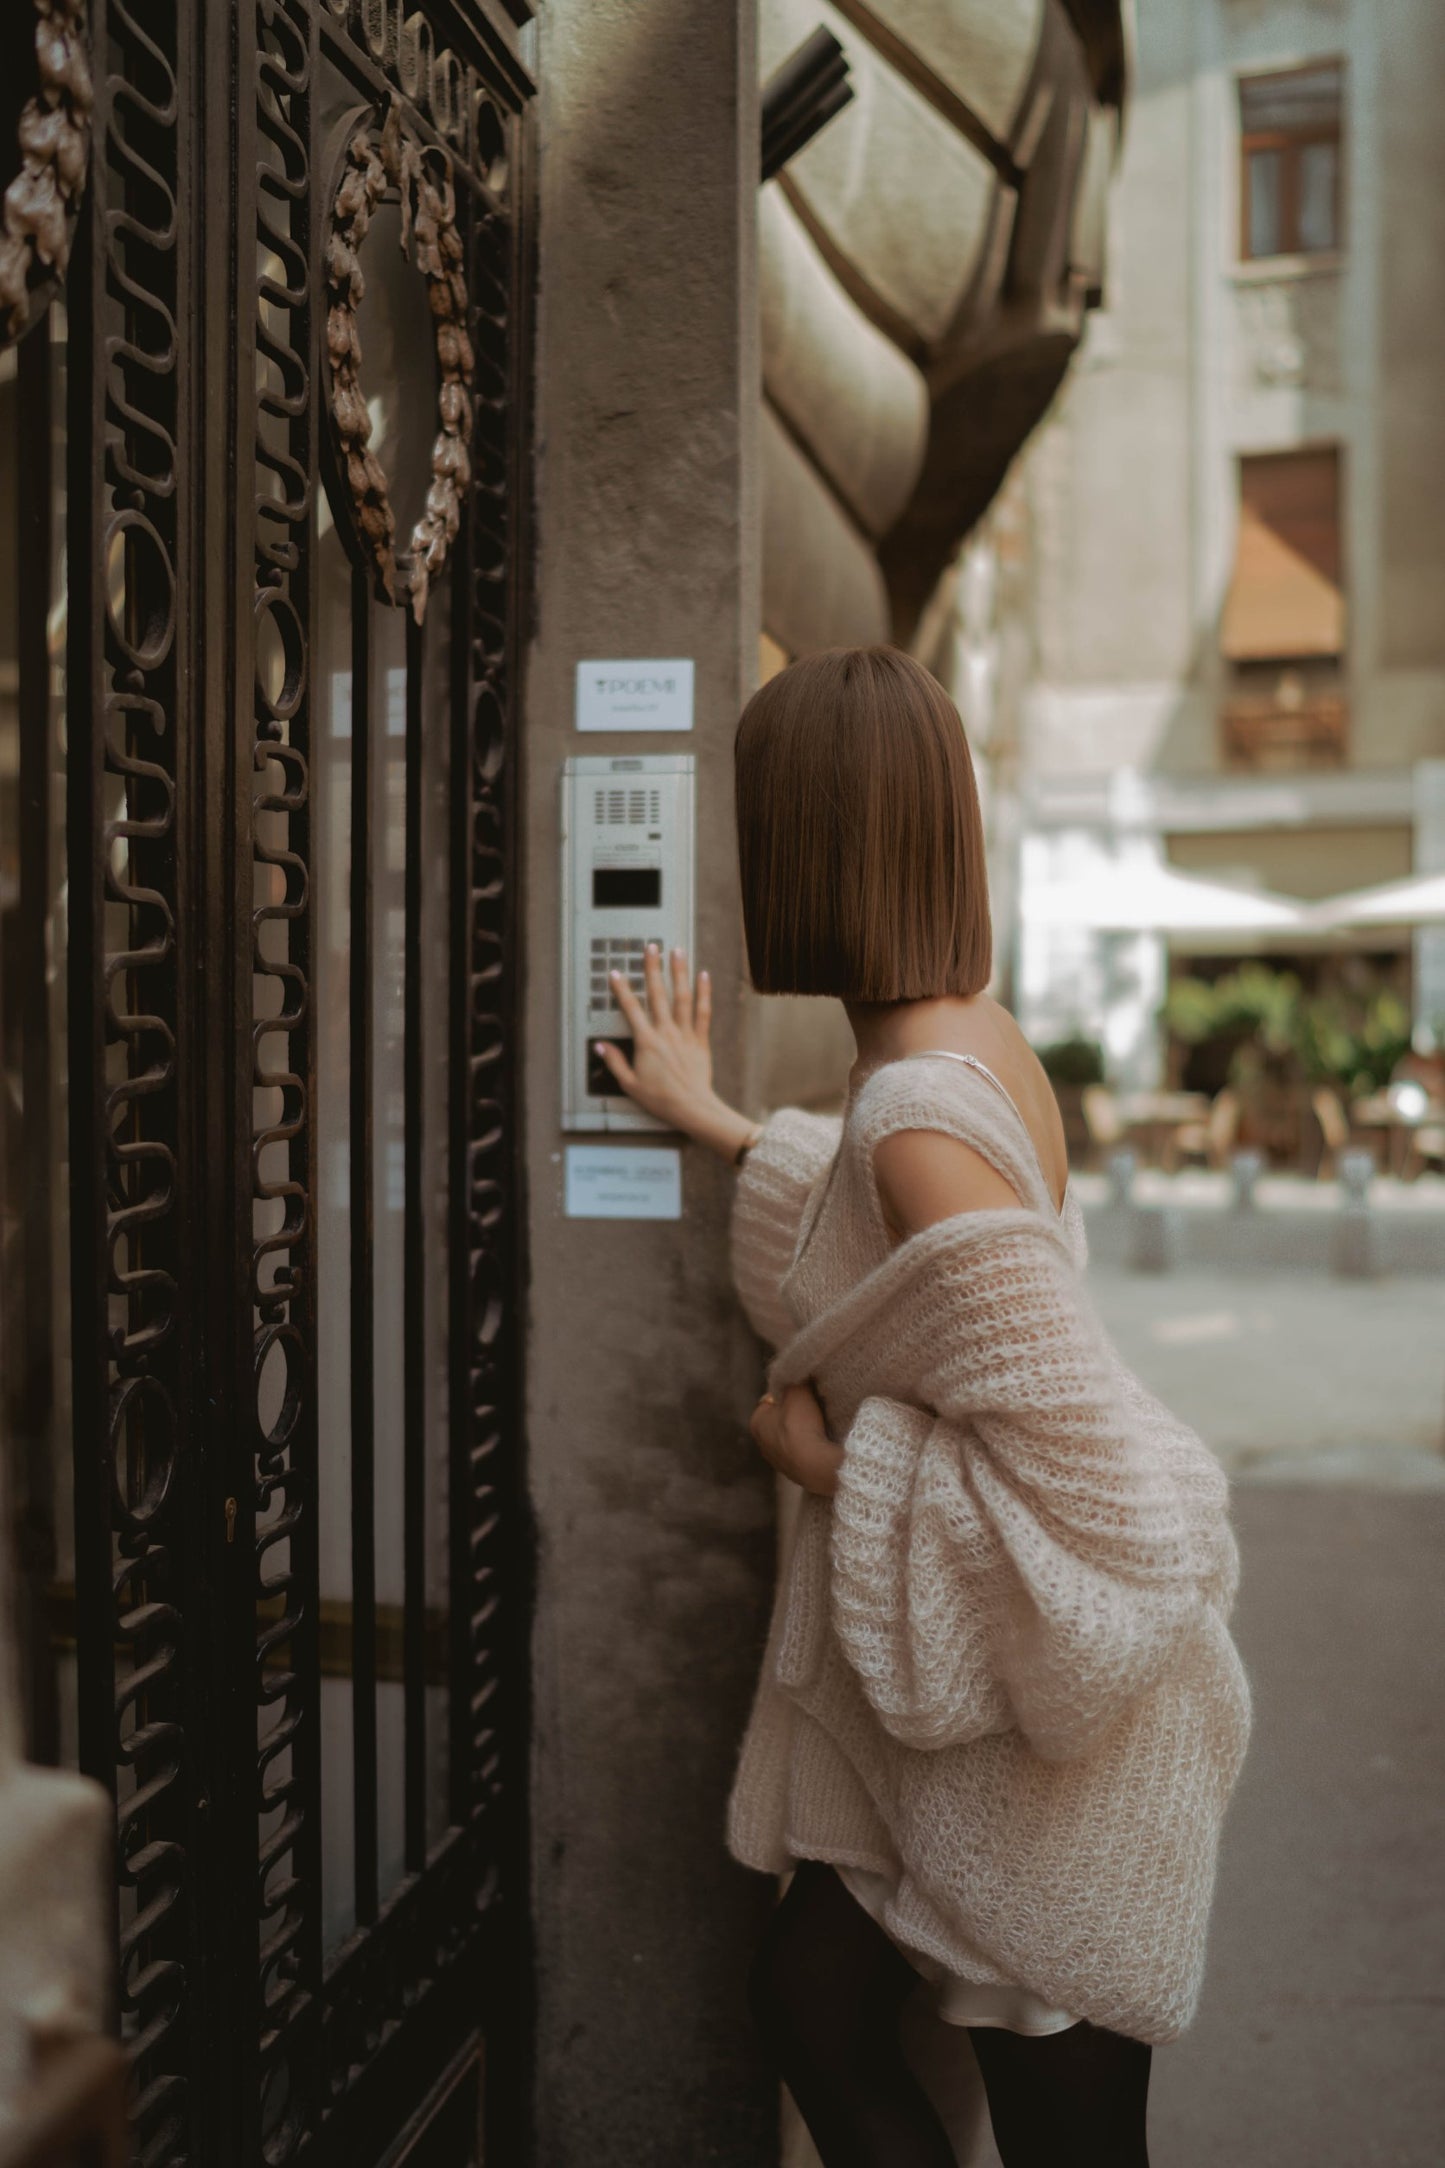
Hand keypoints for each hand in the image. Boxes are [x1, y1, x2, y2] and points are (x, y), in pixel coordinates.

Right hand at [594, 944, 757, 1161]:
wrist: (692, 1107)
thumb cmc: (662, 1099)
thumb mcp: (630, 1084)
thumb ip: (615, 1062)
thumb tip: (602, 1047)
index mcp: (646, 1042)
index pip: (631, 1009)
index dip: (621, 989)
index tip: (616, 973)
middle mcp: (666, 1032)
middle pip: (658, 994)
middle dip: (652, 968)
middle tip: (650, 948)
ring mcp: (685, 1034)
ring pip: (682, 997)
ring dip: (679, 972)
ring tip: (677, 952)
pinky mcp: (700, 1039)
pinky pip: (703, 1011)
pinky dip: (704, 992)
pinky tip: (704, 976)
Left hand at [749, 1382, 841, 1497]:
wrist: (817, 1464)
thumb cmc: (801, 1425)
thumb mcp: (797, 1391)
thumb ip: (795, 1380)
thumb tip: (799, 1375)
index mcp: (756, 1422)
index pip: (771, 1400)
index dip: (788, 1393)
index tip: (803, 1392)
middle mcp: (762, 1445)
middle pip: (782, 1419)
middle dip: (796, 1413)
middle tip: (814, 1406)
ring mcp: (778, 1462)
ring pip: (793, 1438)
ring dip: (805, 1432)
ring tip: (822, 1425)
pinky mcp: (795, 1474)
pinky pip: (804, 1453)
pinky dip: (812, 1447)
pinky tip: (824, 1442)